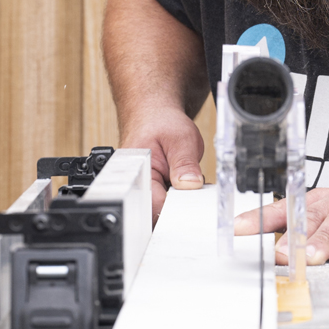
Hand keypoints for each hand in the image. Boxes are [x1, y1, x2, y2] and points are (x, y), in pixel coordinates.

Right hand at [122, 108, 204, 222]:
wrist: (153, 114)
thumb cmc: (160, 122)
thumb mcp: (181, 139)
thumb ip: (185, 164)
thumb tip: (190, 186)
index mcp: (136, 173)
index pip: (155, 206)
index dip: (178, 208)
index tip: (193, 202)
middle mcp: (135, 185)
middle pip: (157, 213)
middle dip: (179, 207)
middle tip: (193, 191)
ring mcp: (143, 190)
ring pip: (162, 210)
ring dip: (179, 203)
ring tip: (186, 183)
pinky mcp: (151, 191)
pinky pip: (165, 203)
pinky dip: (178, 198)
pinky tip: (182, 186)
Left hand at [234, 187, 328, 264]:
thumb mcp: (328, 246)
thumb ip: (303, 251)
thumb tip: (273, 264)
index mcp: (318, 205)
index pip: (284, 209)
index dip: (260, 219)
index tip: (238, 229)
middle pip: (311, 214)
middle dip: (293, 234)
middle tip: (281, 253)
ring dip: (324, 239)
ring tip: (312, 257)